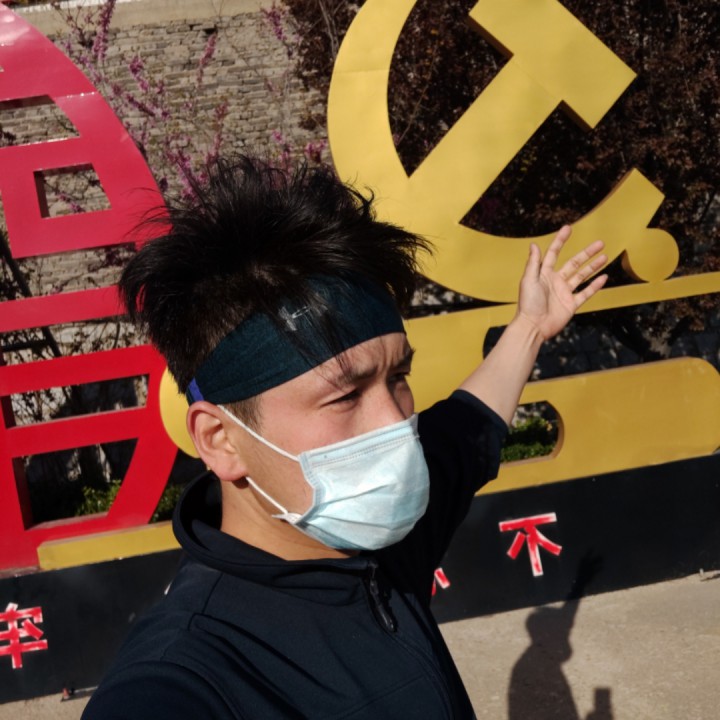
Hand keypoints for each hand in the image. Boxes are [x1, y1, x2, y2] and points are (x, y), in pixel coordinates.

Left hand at [517, 225, 606, 340]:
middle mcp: (555, 281)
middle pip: (574, 263)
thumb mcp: (528, 280)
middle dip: (587, 253)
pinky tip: (604, 277)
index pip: (553, 253)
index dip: (560, 241)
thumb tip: (533, 245)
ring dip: (593, 266)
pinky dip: (595, 286)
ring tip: (605, 256)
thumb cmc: (528, 304)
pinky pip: (585, 293)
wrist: (533, 326)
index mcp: (544, 274)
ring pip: (582, 276)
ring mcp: (564, 293)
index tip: (568, 228)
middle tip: (600, 243)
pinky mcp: (571, 305)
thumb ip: (533, 263)